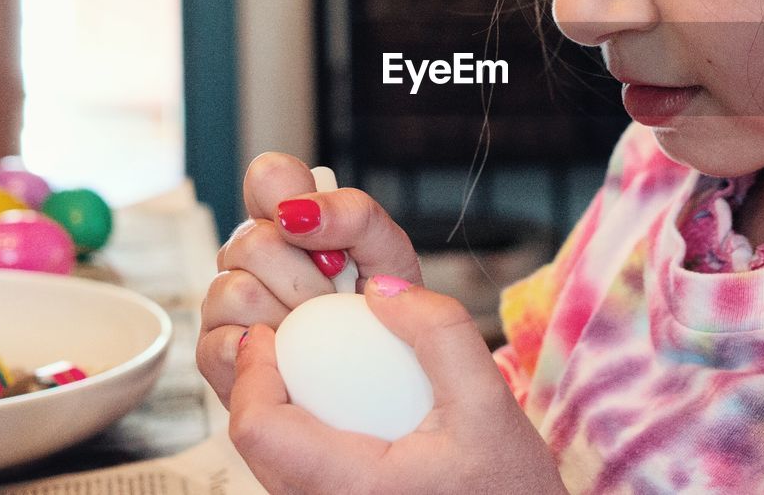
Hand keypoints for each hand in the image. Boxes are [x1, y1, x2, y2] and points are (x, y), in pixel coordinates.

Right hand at [197, 153, 423, 406]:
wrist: (385, 374)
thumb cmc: (382, 309)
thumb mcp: (388, 254)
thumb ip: (353, 215)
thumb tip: (296, 212)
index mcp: (287, 217)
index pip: (267, 175)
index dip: (291, 198)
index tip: (319, 235)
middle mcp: (248, 252)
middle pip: (254, 241)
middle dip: (307, 278)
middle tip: (333, 299)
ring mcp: (225, 300)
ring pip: (238, 291)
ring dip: (291, 319)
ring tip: (316, 331)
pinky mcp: (214, 351)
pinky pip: (222, 343)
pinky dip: (266, 354)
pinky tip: (289, 356)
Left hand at [230, 277, 565, 494]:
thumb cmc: (511, 490)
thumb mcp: (489, 401)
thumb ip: (441, 334)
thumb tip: (380, 288)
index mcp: (355, 489)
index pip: (259, 431)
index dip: (251, 371)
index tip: (267, 331)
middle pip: (255, 448)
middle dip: (257, 385)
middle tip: (280, 338)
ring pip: (271, 464)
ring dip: (275, 411)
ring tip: (305, 366)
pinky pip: (296, 476)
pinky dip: (298, 436)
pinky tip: (335, 406)